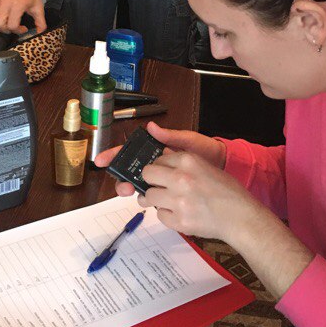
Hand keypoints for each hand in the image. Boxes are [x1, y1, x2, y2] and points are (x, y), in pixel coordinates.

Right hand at [0, 0, 46, 34]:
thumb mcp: (38, 7)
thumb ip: (40, 21)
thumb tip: (40, 33)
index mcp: (17, 5)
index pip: (12, 25)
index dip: (18, 30)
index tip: (24, 28)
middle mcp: (5, 4)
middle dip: (6, 30)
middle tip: (14, 27)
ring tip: (6, 23)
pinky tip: (0, 19)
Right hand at [95, 121, 226, 196]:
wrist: (224, 166)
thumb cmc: (207, 150)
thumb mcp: (189, 141)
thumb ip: (170, 136)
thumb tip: (152, 127)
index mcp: (158, 150)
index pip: (131, 152)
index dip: (114, 155)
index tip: (100, 161)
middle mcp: (157, 164)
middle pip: (131, 171)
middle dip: (121, 178)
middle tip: (122, 186)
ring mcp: (164, 178)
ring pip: (140, 185)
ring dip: (132, 189)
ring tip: (132, 193)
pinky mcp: (171, 191)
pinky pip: (155, 194)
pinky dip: (148, 198)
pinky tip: (147, 200)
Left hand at [139, 147, 263, 241]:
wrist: (240, 217)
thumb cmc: (227, 191)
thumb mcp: (206, 167)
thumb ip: (183, 162)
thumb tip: (163, 156)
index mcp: (188, 161)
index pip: (158, 159)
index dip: (160, 167)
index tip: (163, 173)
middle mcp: (180, 178)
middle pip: (148, 174)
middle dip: (151, 180)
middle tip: (158, 186)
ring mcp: (178, 201)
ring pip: (149, 196)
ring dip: (156, 199)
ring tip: (166, 201)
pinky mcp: (179, 221)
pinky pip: (160, 215)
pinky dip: (166, 215)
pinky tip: (178, 213)